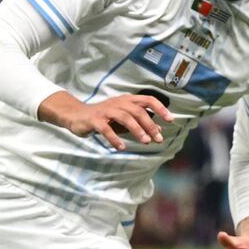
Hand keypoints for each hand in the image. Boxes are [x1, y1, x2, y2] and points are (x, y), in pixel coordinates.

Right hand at [40, 92, 173, 150]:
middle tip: (158, 139)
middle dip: (150, 125)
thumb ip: (140, 123)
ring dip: (137, 130)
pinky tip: (121, 148)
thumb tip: (159, 130)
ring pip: (125, 117)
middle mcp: (118, 103)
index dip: (160, 108)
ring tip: (145, 142)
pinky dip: (114, 138)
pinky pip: (106, 129)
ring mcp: (106, 110)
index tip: (171, 120)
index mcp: (127, 101)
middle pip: (138, 110)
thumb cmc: (104, 118)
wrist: (77, 116)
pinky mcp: (95, 120)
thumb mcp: (124, 120)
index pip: (148, 100)